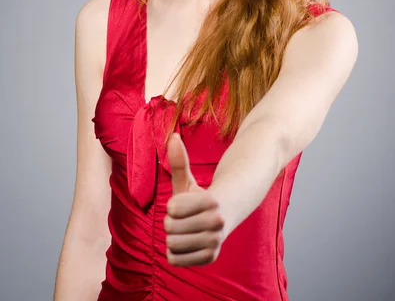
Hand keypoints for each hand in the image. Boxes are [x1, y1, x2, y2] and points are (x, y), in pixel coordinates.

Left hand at [164, 132, 226, 266]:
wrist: (222, 217)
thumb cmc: (199, 197)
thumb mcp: (188, 180)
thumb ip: (179, 160)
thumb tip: (172, 136)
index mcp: (211, 201)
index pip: (172, 209)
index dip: (172, 206)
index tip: (183, 204)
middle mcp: (217, 222)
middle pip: (170, 228)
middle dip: (171, 222)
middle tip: (185, 218)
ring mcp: (215, 242)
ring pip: (171, 244)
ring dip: (173, 237)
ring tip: (186, 230)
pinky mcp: (210, 258)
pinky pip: (175, 260)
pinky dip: (175, 253)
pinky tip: (187, 243)